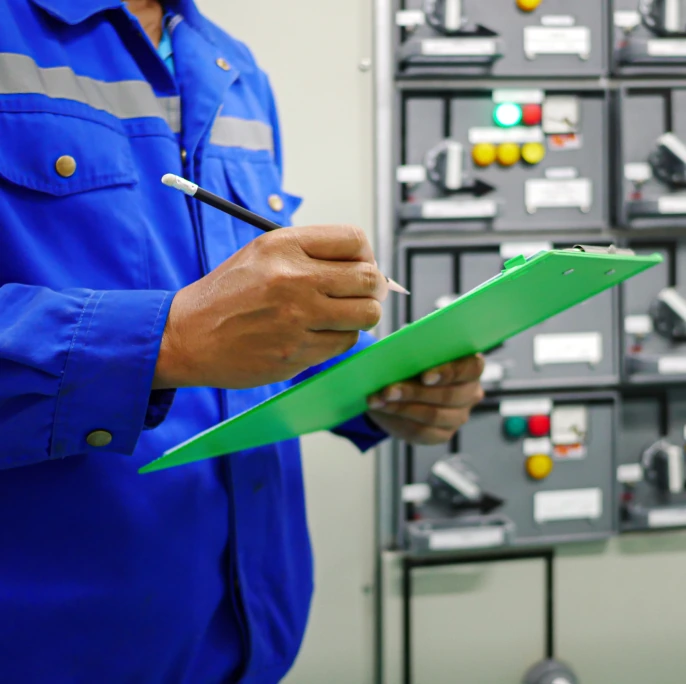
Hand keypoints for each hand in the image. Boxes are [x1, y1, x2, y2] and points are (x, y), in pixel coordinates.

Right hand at [153, 225, 387, 388]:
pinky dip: (339, 338)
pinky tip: (319, 333)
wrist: (187, 336)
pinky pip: (344, 343)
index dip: (366, 255)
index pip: (354, 241)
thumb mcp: (262, 254)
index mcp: (283, 246)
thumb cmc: (227, 294)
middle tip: (362, 295)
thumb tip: (364, 265)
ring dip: (360, 316)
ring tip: (340, 315)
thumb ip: (310, 253)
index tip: (361, 267)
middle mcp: (293, 279)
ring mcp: (297, 319)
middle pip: (369, 279)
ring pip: (365, 315)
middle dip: (372, 288)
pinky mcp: (297, 352)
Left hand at [366, 355, 484, 444]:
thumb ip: (414, 352)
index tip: (424, 376)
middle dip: (415, 392)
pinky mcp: (443, 433)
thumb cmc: (413, 363)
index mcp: (471, 366)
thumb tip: (395, 356)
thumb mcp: (414, 352)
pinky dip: (397, 419)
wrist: (405, 389)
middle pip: (449, 395)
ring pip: (433, 415)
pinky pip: (422, 431)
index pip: (471, 368)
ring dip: (402, 407)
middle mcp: (470, 393)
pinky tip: (382, 408)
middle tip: (388, 390)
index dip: (449, 372)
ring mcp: (459, 416)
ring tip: (380, 399)